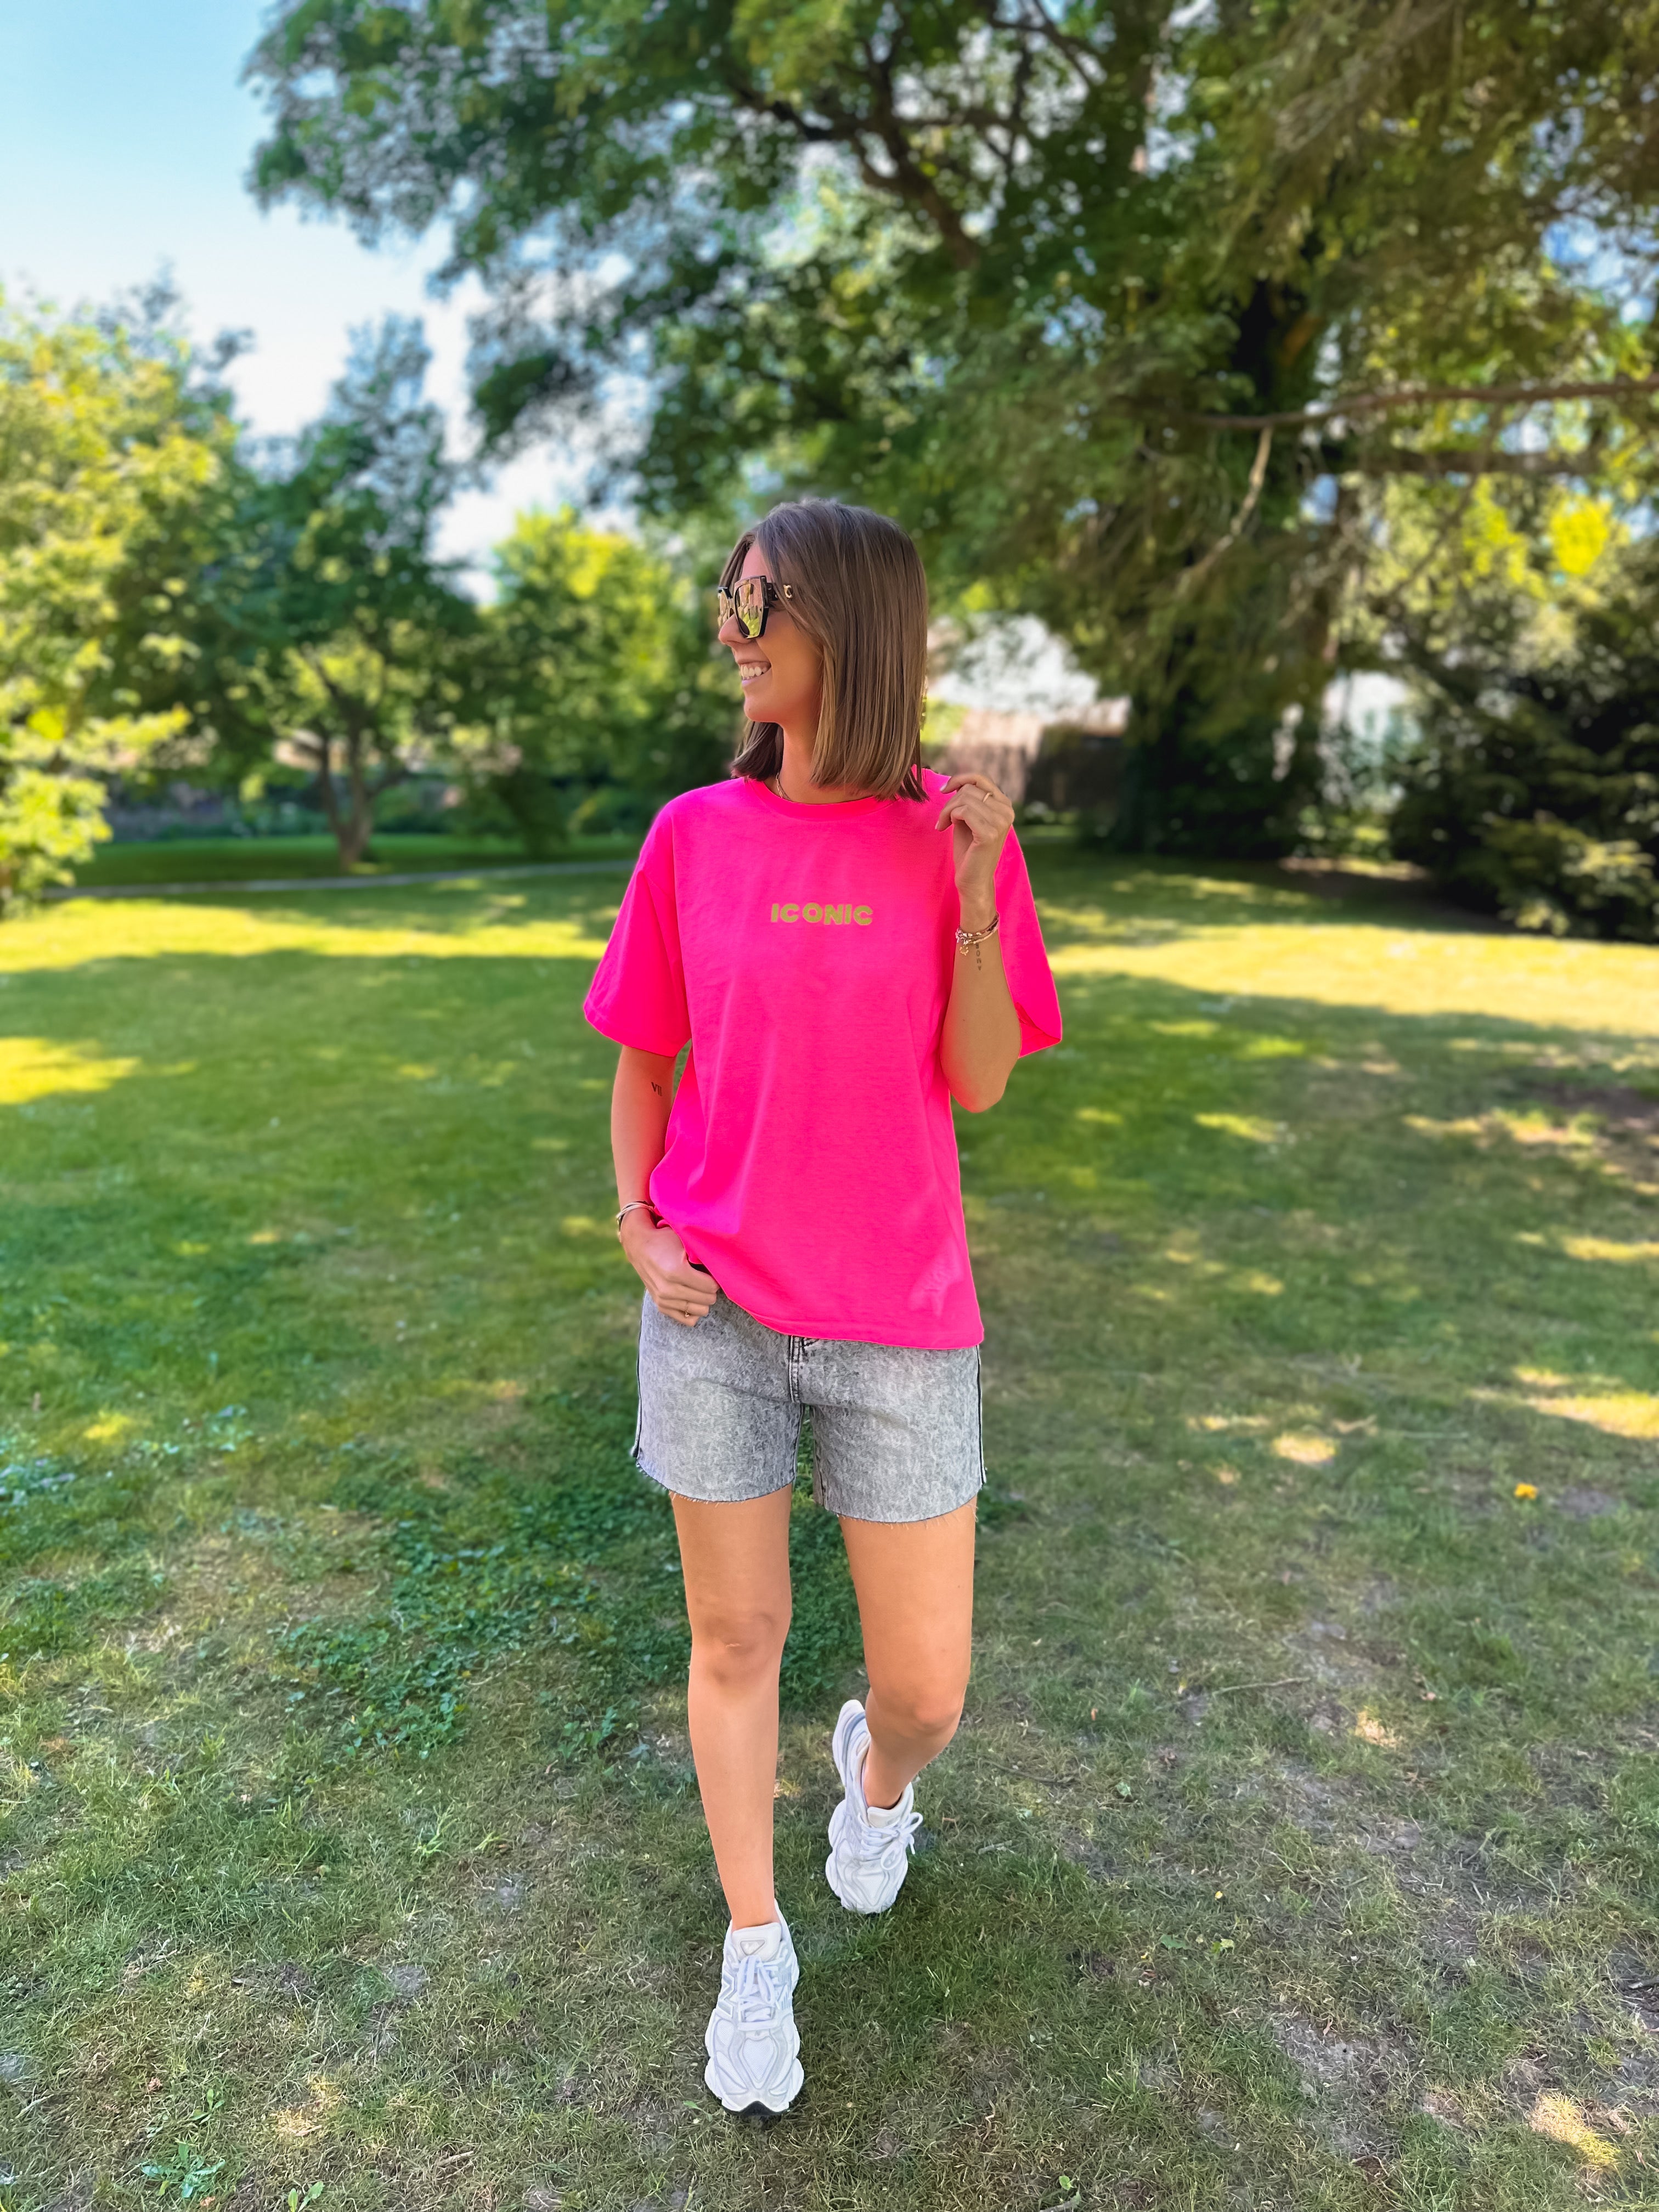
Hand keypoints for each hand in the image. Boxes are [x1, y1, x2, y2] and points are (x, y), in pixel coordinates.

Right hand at [622, 1215, 718, 1326]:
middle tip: (706, 1277)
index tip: (712, 1270)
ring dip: (704, 1300)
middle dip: (711, 1289)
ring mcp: (664, 1300)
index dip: (716, 1278)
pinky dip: (694, 1311)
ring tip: (700, 1286)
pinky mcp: (661, 1306)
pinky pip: (687, 1320)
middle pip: (707, 1300)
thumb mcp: (684, 1241)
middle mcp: (669, 1289)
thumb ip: (703, 1253)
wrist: (639, 1246)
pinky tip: (693, 1297)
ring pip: (700, 1311)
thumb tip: (724, 1265)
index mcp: (677, 1271)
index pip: (711, 1286)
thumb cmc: (665, 1240)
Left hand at [934, 772, 1012, 923]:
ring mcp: (1001, 822)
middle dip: (950, 802)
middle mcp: (1007, 811)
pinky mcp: (990, 833)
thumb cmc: (969, 849)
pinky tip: (946, 828)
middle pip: (969, 789)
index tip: (944, 790)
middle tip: (943, 819)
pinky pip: (963, 811)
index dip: (959, 779)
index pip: (981, 778)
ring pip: (964, 798)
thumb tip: (957, 781)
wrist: (973, 879)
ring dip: (947, 810)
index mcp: (1005, 805)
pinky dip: (949, 816)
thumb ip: (968, 799)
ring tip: (943, 824)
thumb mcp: (969, 818)